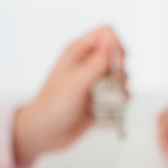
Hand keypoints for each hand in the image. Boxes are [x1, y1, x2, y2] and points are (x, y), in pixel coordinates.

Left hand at [13, 26, 126, 162]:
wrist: (45, 133)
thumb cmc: (51, 107)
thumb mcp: (74, 84)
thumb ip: (95, 66)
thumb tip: (111, 49)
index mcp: (77, 52)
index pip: (106, 34)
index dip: (115, 46)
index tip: (116, 66)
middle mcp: (88, 63)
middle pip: (118, 54)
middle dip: (120, 71)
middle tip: (111, 87)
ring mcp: (95, 81)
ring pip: (122, 75)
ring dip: (120, 88)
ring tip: (107, 101)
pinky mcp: (101, 98)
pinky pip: (121, 94)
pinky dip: (120, 101)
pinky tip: (109, 109)